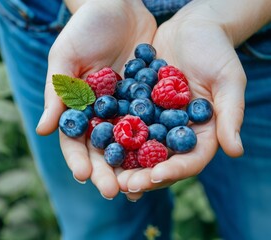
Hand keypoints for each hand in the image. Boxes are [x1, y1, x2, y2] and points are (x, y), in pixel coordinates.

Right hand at [36, 0, 156, 197]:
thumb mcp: (65, 57)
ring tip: (140, 185)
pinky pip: (155, 124)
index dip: (77, 158)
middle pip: (102, 150)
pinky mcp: (150, 99)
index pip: (74, 140)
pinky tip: (165, 159)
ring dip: (133, 166)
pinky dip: (159, 142)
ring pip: (129, 144)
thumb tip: (42, 130)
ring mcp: (126, 109)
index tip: (82, 175)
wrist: (118, 4)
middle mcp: (101, 114)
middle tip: (114, 192)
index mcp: (77, 108)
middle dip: (106, 171)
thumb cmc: (85, 28)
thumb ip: (57, 92)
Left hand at [118, 16, 245, 200]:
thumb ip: (230, 113)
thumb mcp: (228, 79)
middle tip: (123, 186)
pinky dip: (108, 137)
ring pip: (136, 150)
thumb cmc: (215, 51)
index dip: (172, 170)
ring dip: (121, 164)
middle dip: (141, 176)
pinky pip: (120, 125)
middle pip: (159, 162)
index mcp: (201, 134)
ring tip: (104, 175)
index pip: (189, 160)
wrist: (189, 28)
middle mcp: (174, 134)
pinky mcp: (134, 109)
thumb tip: (236, 151)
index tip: (155, 176)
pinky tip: (93, 145)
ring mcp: (153, 123)